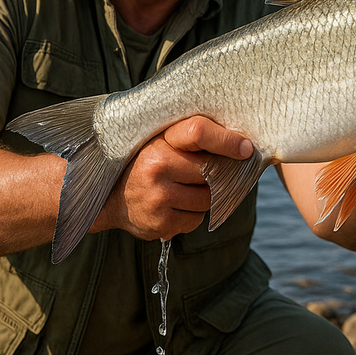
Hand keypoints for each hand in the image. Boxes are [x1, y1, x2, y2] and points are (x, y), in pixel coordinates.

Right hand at [95, 115, 252, 240]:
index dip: (227, 140)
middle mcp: (156, 167)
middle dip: (216, 173)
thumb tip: (241, 143)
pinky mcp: (162, 222)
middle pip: (212, 171)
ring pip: (208, 198)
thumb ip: (191, 138)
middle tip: (205, 172)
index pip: (198, 132)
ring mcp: (158, 197)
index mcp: (158, 140)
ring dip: (204, 196)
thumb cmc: (144, 163)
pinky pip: (197, 219)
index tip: (246, 148)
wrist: (109, 199)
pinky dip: (192, 213)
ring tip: (182, 188)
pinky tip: (175, 205)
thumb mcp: (160, 141)